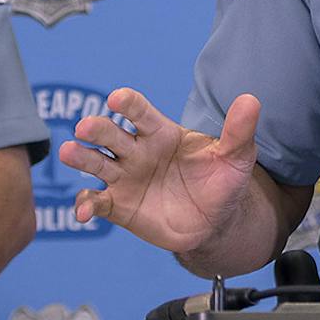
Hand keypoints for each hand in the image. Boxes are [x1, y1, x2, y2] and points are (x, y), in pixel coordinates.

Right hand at [58, 88, 261, 254]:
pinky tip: (83, 213)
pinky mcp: (119, 205)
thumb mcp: (236, 157)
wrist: (216, 221)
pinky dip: (86, 206)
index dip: (129, 103)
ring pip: (96, 162)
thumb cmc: (221, 181)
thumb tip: (251, 100)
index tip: (118, 98)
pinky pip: (97, 202)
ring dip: (81, 157)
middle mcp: (137, 151)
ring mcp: (125, 177)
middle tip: (86, 127)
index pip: (140, 112)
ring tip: (68, 152)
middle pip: (111, 134)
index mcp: (161, 132)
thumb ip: (239, 130)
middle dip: (97, 128)